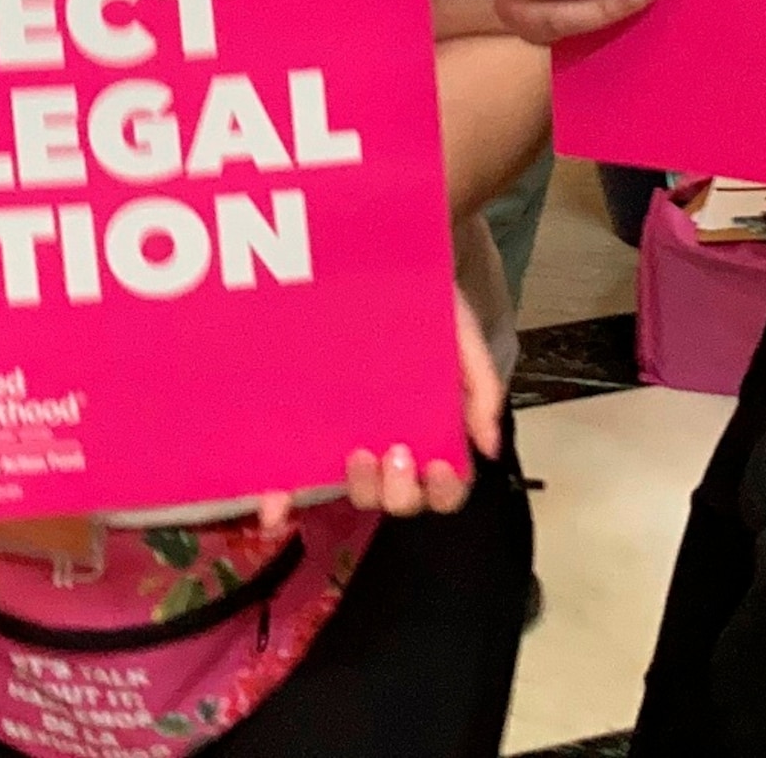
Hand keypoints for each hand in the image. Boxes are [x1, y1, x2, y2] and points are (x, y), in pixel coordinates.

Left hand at [261, 292, 502, 532]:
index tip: (438, 463)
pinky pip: (291, 477)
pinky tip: (277, 509)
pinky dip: (284, 500)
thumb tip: (488, 448)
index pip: (445, 485)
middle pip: (400, 499)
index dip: (444, 489)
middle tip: (394, 452)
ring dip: (360, 489)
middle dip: (400, 491)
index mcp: (431, 430)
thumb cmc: (424, 300)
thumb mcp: (462, 334)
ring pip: (353, 493)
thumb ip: (481, 386)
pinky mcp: (303, 428)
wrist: (376, 255)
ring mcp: (346, 437)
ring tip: (356, 454)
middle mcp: (390, 443)